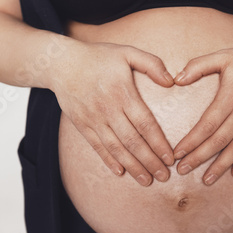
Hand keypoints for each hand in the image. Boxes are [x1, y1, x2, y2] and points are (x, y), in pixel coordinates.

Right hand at [50, 41, 175, 185]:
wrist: (61, 63)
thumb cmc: (98, 57)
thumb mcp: (127, 51)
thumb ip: (151, 64)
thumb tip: (171, 81)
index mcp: (123, 93)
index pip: (145, 123)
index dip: (158, 143)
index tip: (170, 158)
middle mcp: (108, 109)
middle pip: (132, 141)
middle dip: (150, 161)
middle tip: (164, 176)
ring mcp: (94, 119)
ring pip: (116, 148)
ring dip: (132, 166)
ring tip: (146, 181)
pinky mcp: (82, 124)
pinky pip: (97, 146)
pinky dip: (109, 161)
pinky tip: (120, 172)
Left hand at [172, 44, 232, 184]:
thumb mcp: (223, 56)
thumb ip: (198, 66)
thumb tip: (176, 79)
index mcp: (231, 95)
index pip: (208, 124)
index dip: (192, 140)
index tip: (177, 153)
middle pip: (220, 140)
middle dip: (200, 157)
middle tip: (183, 170)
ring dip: (221, 166)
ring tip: (206, 180)